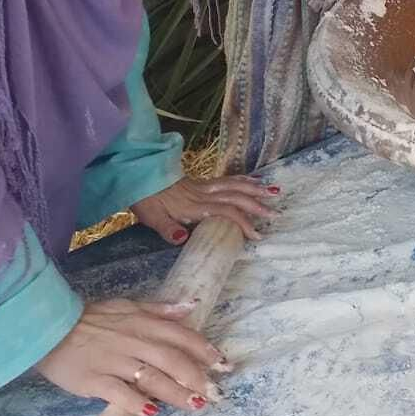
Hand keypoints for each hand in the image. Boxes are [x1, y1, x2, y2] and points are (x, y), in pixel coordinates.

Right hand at [35, 297, 226, 415]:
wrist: (49, 327)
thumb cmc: (91, 318)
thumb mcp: (128, 305)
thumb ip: (160, 309)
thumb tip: (191, 304)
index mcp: (143, 322)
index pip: (180, 335)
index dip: (204, 349)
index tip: (222, 363)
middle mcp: (133, 341)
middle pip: (171, 359)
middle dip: (196, 376)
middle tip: (214, 392)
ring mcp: (114, 361)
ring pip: (151, 377)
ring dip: (175, 392)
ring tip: (194, 404)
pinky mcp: (94, 380)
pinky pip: (118, 392)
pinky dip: (136, 402)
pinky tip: (151, 411)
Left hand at [132, 175, 277, 244]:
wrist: (139, 176)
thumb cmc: (146, 200)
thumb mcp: (152, 218)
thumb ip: (168, 228)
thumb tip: (182, 239)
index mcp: (194, 206)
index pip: (226, 212)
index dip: (243, 222)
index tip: (256, 235)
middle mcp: (203, 194)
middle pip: (236, 197)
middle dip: (257, 205)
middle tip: (274, 214)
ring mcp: (204, 186)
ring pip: (234, 185)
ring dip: (255, 188)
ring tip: (273, 191)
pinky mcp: (201, 182)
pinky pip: (227, 179)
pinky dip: (242, 179)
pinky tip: (251, 180)